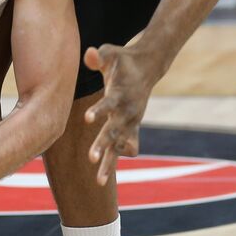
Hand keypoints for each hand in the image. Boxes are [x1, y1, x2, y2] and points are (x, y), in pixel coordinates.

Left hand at [82, 44, 159, 184]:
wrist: (147, 67)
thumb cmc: (123, 61)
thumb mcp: (111, 53)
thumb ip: (99, 56)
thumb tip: (89, 54)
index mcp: (121, 93)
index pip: (109, 103)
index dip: (99, 110)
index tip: (87, 118)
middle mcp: (127, 111)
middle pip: (114, 130)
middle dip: (103, 144)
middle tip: (92, 158)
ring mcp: (131, 122)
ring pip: (119, 146)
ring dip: (109, 162)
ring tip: (99, 181)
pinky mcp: (131, 127)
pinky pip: (124, 147)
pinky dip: (116, 160)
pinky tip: (102, 178)